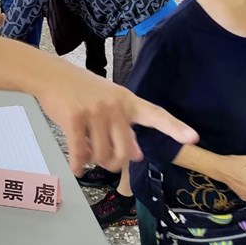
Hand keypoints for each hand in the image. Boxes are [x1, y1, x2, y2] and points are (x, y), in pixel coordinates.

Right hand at [33, 66, 198, 175]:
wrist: (52, 76)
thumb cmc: (82, 91)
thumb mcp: (110, 103)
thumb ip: (125, 127)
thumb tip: (137, 155)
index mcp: (128, 101)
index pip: (156, 115)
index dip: (175, 128)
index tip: (193, 138)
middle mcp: (115, 106)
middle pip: (124, 152)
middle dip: (113, 163)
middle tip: (104, 161)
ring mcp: (95, 112)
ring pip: (102, 156)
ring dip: (93, 161)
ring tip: (87, 153)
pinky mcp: (75, 119)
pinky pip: (80, 153)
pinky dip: (78, 166)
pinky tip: (76, 168)